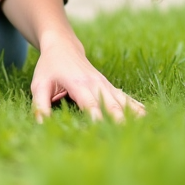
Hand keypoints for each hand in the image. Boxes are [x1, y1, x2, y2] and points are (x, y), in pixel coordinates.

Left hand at [29, 35, 145, 123]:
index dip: (97, 118)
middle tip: (128, 138)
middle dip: (119, 120)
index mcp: (78, 83)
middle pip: (110, 104)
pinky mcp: (109, 86)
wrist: (63, 46)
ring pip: (121, 100)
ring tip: (143, 129)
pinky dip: (134, 106)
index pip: (90, 104)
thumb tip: (41, 126)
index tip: (103, 134)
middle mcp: (95, 83)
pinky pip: (124, 97)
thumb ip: (40, 106)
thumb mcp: (39, 85)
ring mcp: (104, 84)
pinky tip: (146, 116)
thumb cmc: (49, 67)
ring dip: (131, 114)